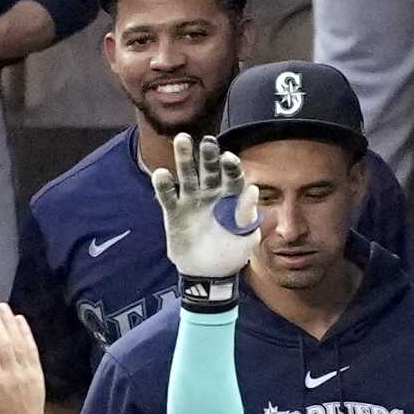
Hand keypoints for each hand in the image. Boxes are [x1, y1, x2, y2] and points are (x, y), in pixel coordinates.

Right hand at [152, 133, 261, 299]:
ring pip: (187, 176)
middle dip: (209, 156)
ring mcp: (192, 200)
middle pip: (210, 171)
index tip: (229, 158)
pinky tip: (161, 174)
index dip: (231, 167)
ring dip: (184, 158)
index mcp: (232, 198)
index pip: (233, 178)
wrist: (209, 273)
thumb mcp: (246, 238)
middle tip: (208, 141)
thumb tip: (252, 189)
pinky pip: (168, 196)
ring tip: (182, 139)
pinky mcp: (174, 211)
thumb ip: (248, 215)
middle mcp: (211, 194)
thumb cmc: (232, 253)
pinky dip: (164, 185)